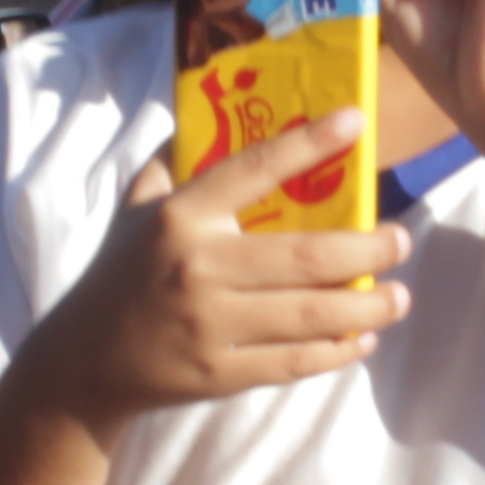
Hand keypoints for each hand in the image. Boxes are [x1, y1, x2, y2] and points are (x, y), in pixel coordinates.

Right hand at [20, 112, 408, 434]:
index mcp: (180, 217)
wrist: (82, 364)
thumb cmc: (120, 276)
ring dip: (368, 305)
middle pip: (307, 256)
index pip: (254, 169)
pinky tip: (363, 339)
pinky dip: (337, 352)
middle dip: (369, 248)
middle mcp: (198, 267)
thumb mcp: (134, 213)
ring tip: (399, 296)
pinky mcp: (219, 374)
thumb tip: (205, 111)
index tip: (356, 122)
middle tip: (402, 239)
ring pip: (311, 315)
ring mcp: (210, 325)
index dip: (309, 143)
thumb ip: (171, 165)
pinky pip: (294, 361)